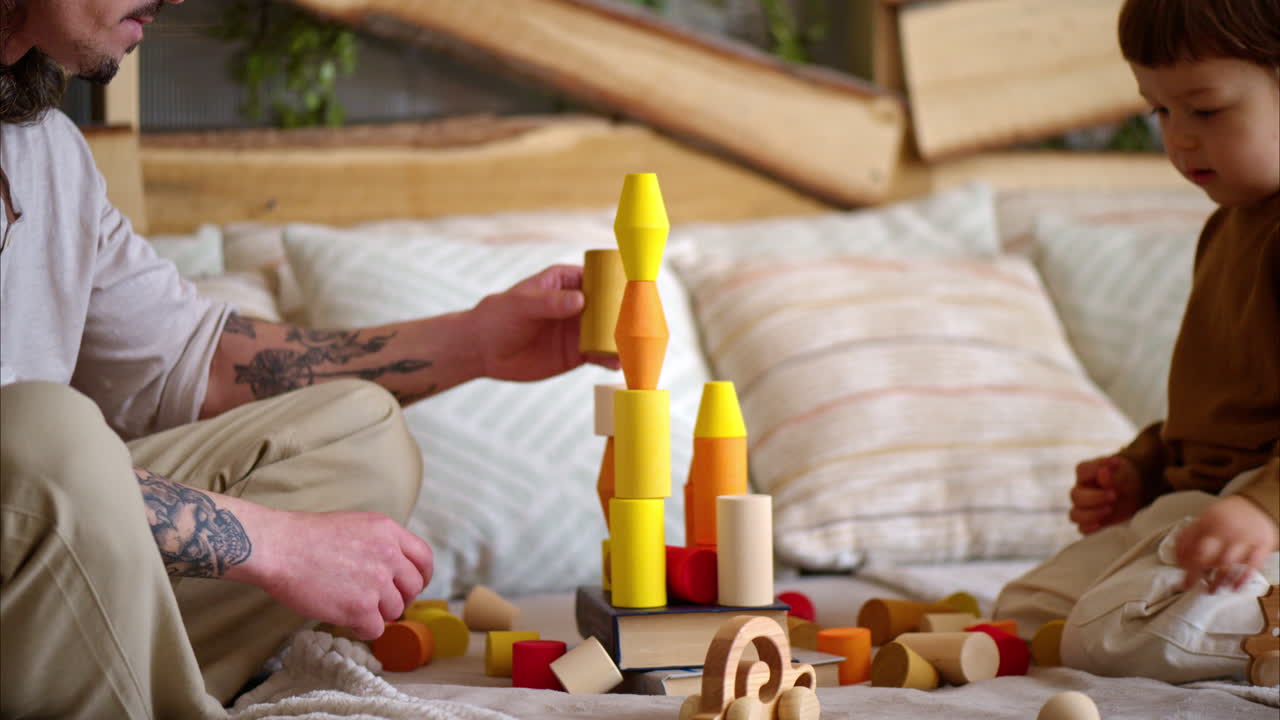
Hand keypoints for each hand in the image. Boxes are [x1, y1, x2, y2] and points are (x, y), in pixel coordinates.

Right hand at [255, 509, 432, 639]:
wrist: (280, 548)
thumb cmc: (307, 537)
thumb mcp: (355, 525)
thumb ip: (381, 543)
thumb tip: (395, 565)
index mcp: (388, 531)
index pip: (424, 558)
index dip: (421, 576)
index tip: (412, 586)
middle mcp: (388, 555)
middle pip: (413, 587)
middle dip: (400, 598)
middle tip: (379, 603)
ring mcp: (376, 583)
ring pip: (395, 611)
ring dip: (376, 613)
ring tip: (351, 606)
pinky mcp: (360, 608)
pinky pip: (376, 629)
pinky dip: (362, 629)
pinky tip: (346, 619)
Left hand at [470, 264, 620, 381]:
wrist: (483, 350)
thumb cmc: (499, 316)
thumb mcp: (522, 305)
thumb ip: (550, 303)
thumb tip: (580, 301)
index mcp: (567, 282)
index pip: (600, 278)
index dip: (619, 283)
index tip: (635, 290)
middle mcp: (579, 304)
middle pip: (611, 307)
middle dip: (627, 314)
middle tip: (642, 322)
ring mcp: (579, 329)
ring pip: (609, 332)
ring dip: (622, 339)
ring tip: (634, 346)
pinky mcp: (577, 353)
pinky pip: (600, 355)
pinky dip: (611, 359)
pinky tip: (618, 363)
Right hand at [1069, 455, 1142, 533]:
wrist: (1133, 493)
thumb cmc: (1123, 479)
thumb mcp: (1122, 473)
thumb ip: (1112, 474)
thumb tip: (1103, 471)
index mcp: (1085, 475)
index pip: (1082, 470)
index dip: (1096, 469)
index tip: (1116, 464)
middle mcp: (1080, 491)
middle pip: (1075, 496)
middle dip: (1095, 497)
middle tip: (1114, 495)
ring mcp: (1083, 508)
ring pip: (1075, 515)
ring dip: (1091, 514)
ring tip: (1109, 510)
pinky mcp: (1091, 523)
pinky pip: (1082, 529)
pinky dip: (1089, 528)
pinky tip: (1101, 525)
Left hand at [1175, 495, 1278, 592]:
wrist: (1257, 505)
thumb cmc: (1225, 516)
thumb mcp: (1205, 517)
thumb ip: (1190, 534)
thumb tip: (1177, 556)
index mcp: (1207, 520)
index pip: (1188, 542)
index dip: (1181, 558)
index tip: (1179, 570)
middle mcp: (1224, 529)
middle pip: (1205, 555)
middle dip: (1194, 573)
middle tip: (1190, 585)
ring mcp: (1244, 537)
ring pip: (1226, 563)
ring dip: (1217, 580)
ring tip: (1211, 590)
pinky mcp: (1262, 545)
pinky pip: (1252, 565)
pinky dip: (1241, 579)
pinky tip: (1234, 587)